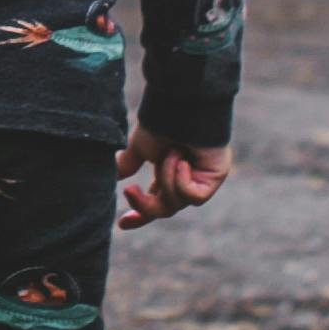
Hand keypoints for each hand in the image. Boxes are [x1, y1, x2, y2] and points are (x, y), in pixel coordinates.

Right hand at [114, 126, 232, 229]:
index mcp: (166, 173)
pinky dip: (182, 181)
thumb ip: (128, 164)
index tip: (122, 223)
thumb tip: (113, 175)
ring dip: (166, 180)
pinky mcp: (214, 177)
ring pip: (176, 203)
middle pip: (163, 209)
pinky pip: (194, 197)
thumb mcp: (139, 147)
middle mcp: (184, 178)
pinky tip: (182, 160)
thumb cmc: (161, 121)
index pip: (154, 203)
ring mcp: (200, 179)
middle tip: (129, 190)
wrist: (180, 106)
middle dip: (145, 204)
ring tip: (170, 153)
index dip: (139, 215)